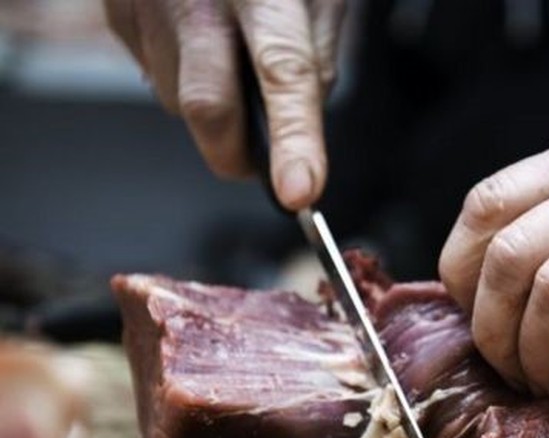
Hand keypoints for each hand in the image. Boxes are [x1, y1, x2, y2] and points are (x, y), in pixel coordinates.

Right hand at [103, 0, 344, 208]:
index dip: (294, 139)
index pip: (284, 73)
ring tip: (232, 62)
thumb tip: (302, 118)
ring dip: (214, 109)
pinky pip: (157, 75)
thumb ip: (314, 50)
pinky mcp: (117, 14)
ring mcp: (146, 6)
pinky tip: (201, 44)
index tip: (299, 191)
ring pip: (180, 99)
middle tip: (262, 167)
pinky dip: (186, 79)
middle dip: (236, 154)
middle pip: (208, 106)